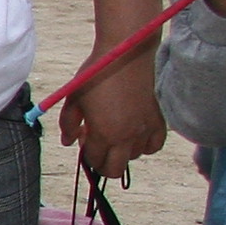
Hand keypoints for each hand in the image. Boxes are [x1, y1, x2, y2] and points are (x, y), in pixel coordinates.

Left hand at [61, 58, 165, 181]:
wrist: (125, 54)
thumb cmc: (95, 75)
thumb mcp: (73, 100)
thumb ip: (68, 125)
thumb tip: (68, 142)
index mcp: (103, 134)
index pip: (94, 161)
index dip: (85, 153)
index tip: (84, 138)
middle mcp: (126, 137)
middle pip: (114, 170)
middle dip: (102, 163)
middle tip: (97, 146)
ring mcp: (144, 130)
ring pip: (134, 157)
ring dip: (122, 151)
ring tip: (116, 132)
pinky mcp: (158, 120)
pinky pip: (155, 146)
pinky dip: (145, 146)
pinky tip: (136, 135)